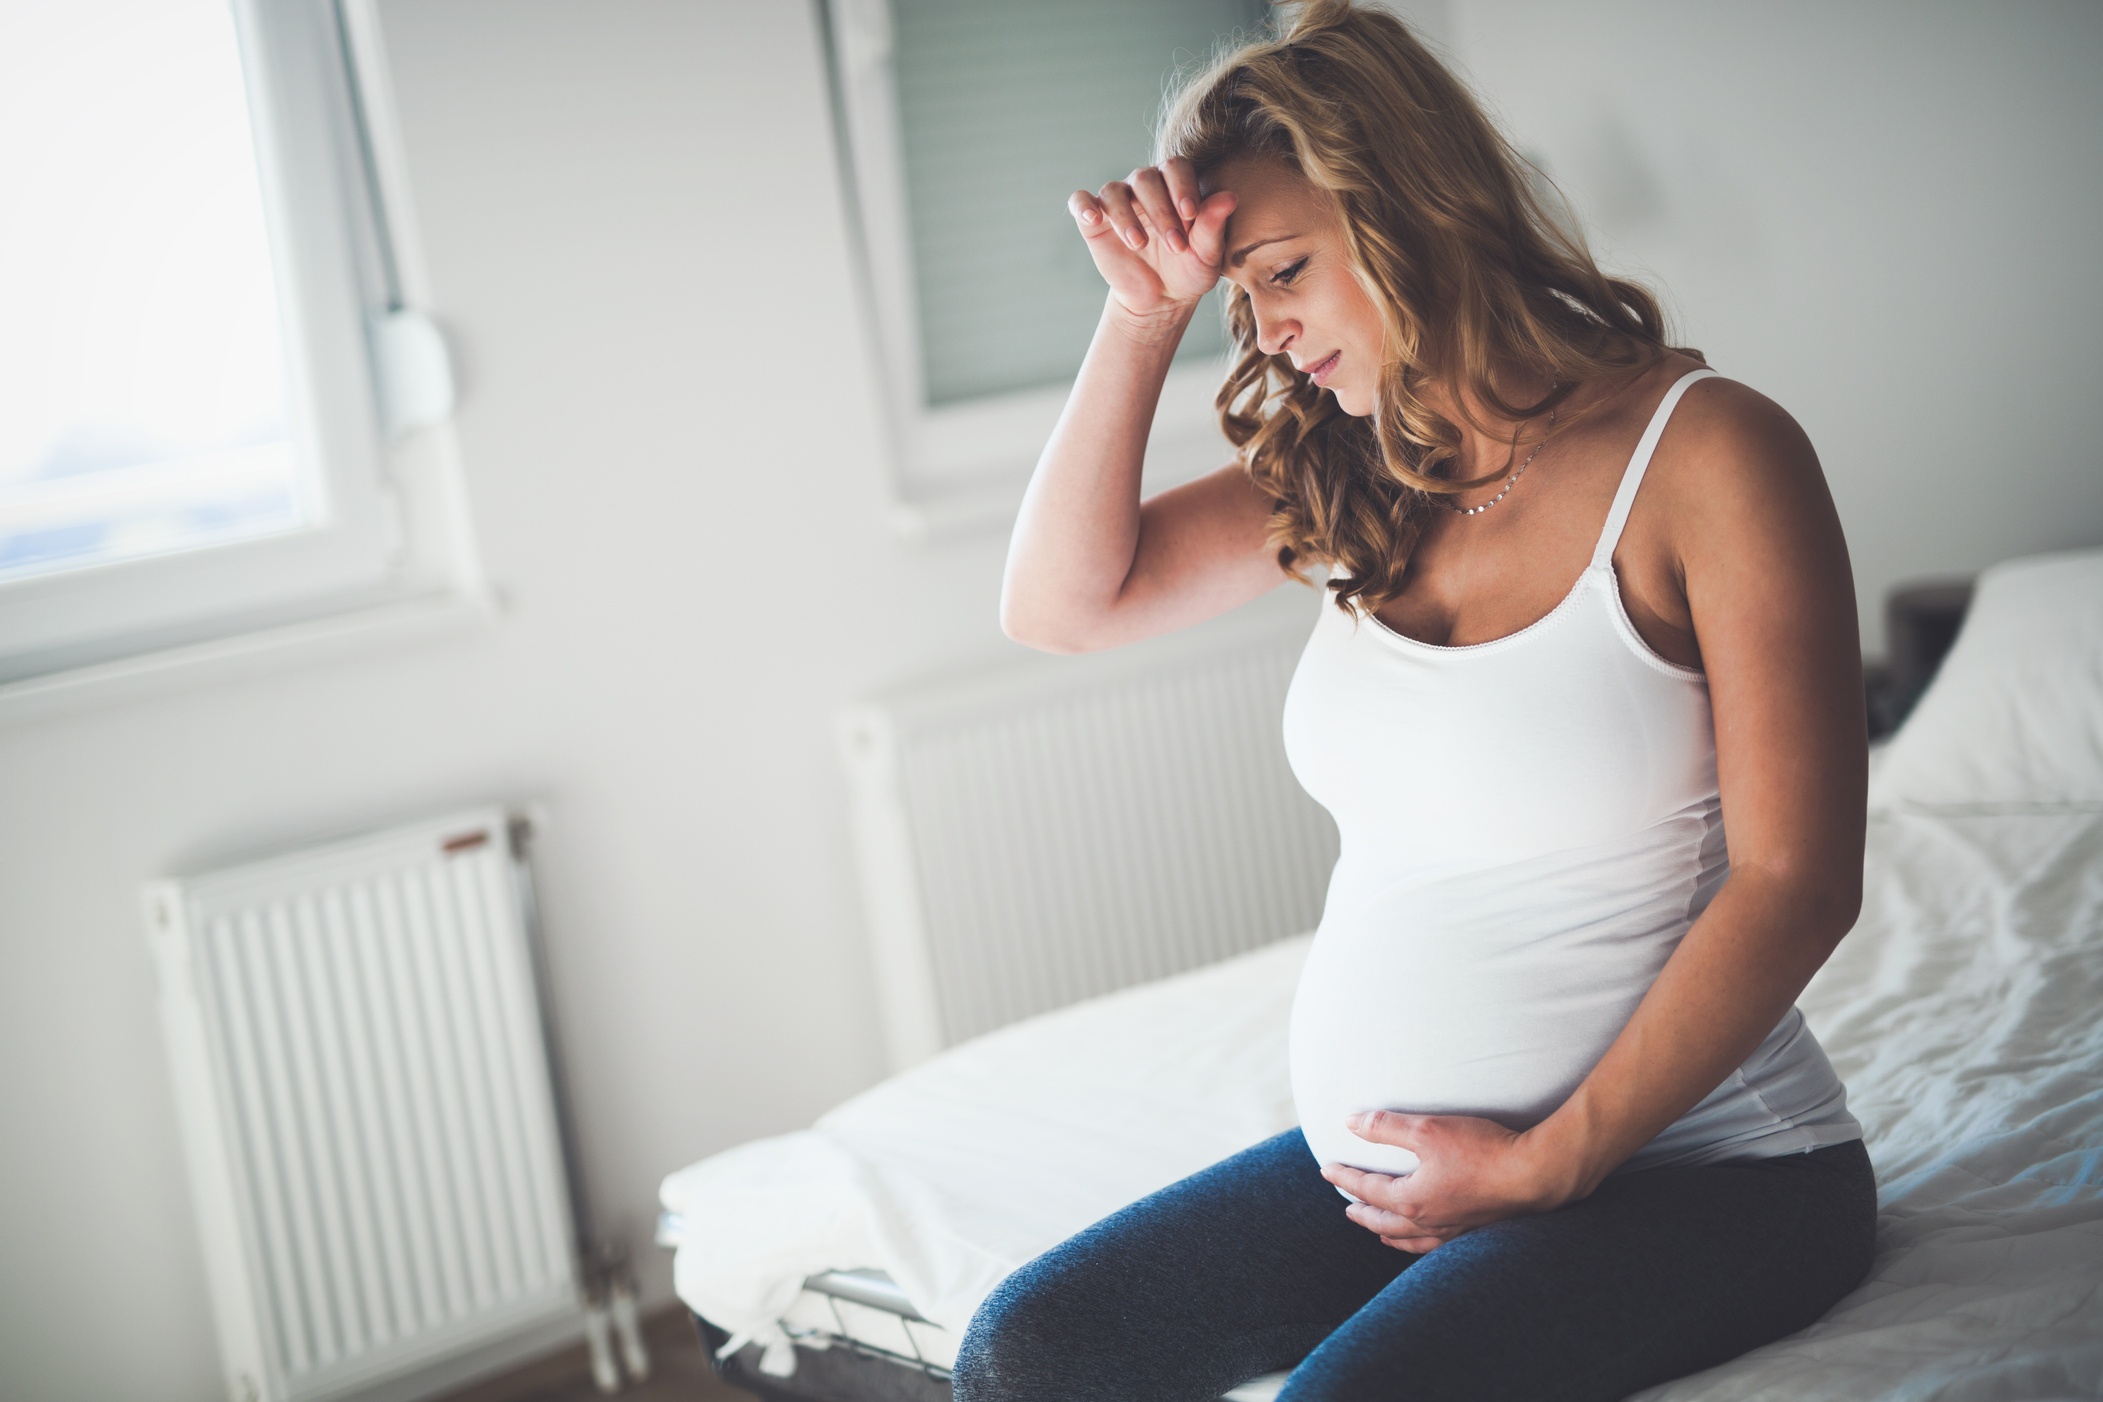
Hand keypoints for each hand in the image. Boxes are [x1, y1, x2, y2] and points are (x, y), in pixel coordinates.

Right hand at [1069, 157, 1236, 325]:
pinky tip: (1093, 219)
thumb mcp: (1206, 254)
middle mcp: (1144, 187)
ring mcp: (1118, 202)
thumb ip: (1214, 226)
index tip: (1190, 215)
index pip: (1175, 168)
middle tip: (1175, 245)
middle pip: (1145, 178)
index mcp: (1174, 186)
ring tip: (1139, 244)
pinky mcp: (1094, 221)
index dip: (1181, 187)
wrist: (1160, 299)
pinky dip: (1084, 206)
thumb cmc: (1188, 270)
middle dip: (1161, 211)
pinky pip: (1080, 201)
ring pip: (1114, 190)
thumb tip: (1230, 197)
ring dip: (1126, 216)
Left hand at [1320, 1111, 1578, 1253]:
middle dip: (1362, 1212)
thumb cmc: (1481, 1150)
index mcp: (1411, 1200)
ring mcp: (1452, 1231)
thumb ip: (1386, 1127)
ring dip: (1388, 1232)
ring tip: (1379, 1230)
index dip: (1344, 1178)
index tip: (1327, 1170)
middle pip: (1384, 1221)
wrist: (1534, 1175)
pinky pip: (1436, 1245)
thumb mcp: (1427, 1129)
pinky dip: (1419, 1243)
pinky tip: (1426, 1238)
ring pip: (1409, 1239)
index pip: (1367, 1190)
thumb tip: (1350, 1122)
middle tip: (1347, 1208)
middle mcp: (1428, 1222)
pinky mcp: (1474, 1230)